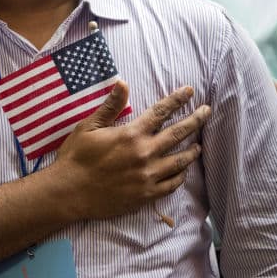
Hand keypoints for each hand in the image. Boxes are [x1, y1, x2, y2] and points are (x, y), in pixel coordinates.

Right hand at [54, 82, 207, 219]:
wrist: (68, 193)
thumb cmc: (75, 157)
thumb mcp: (89, 127)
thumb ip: (110, 106)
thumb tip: (123, 83)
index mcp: (131, 134)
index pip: (161, 112)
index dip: (177, 100)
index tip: (190, 91)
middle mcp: (145, 154)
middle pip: (178, 134)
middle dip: (195, 120)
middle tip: (207, 112)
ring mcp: (148, 176)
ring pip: (180, 161)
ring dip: (192, 151)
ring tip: (198, 145)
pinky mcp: (146, 195)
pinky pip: (172, 184)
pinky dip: (181, 176)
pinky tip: (182, 171)